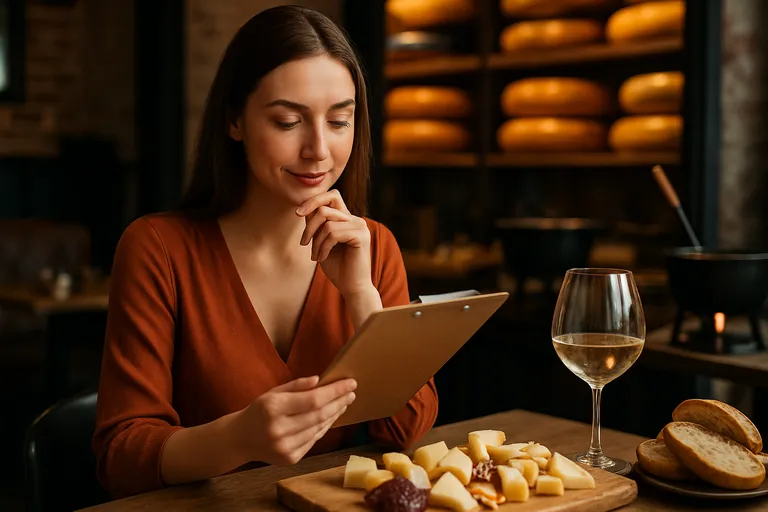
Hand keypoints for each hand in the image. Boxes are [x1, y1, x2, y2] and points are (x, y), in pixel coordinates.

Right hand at [235, 376, 356, 464]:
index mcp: (273, 408)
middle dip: (339, 402)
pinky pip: (314, 440)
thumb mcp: (273, 392)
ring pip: (319, 428)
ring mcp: (285, 447)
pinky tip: (331, 417)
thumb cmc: (259, 411)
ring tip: (344, 403)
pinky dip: (324, 427)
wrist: (240, 439)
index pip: (313, 399)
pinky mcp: (290, 459)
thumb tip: (319, 380)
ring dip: (335, 414)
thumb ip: (296, 385)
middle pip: (319, 415)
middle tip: (351, 392)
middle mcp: (279, 429)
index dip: (334, 391)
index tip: (350, 383)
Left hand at [296, 189, 372, 297]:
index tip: (297, 213)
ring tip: (315, 256)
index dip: (313, 201)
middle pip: (326, 206)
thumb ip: (317, 226)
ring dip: (316, 241)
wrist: (352, 288)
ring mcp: (360, 226)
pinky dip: (323, 247)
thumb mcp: (321, 243)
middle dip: (310, 224)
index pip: (331, 197)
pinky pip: (333, 233)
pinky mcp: (361, 236)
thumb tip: (304, 209)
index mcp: (348, 219)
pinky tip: (322, 258)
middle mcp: (356, 219)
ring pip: (327, 222)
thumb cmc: (337, 268)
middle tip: (303, 242)